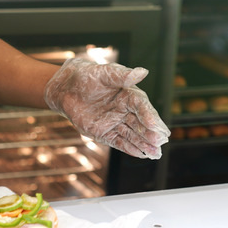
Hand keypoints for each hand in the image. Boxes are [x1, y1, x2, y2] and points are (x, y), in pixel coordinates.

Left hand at [44, 58, 169, 158]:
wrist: (66, 88)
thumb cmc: (87, 76)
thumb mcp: (103, 73)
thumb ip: (122, 76)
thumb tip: (142, 72)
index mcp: (128, 94)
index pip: (142, 106)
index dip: (149, 116)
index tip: (155, 126)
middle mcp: (125, 110)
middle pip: (141, 123)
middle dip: (151, 133)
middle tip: (161, 142)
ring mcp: (115, 122)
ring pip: (133, 135)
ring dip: (144, 144)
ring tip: (156, 154)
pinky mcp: (104, 133)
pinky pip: (119, 142)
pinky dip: (130, 149)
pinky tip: (141, 155)